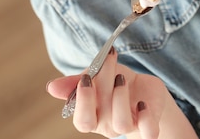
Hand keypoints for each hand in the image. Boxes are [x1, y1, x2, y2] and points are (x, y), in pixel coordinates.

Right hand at [46, 48, 167, 138]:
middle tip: (105, 66)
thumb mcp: (96, 77)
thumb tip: (51, 87)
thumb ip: (75, 82)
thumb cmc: (114, 83)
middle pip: (98, 118)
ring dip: (120, 98)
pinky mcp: (148, 125)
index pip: (81, 120)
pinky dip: (146, 118)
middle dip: (99, 92)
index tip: (87, 76)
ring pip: (121, 124)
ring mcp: (128, 126)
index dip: (83, 100)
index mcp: (92, 116)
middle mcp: (107, 125)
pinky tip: (143, 102)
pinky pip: (148, 132)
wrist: (143, 89)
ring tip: (121, 78)